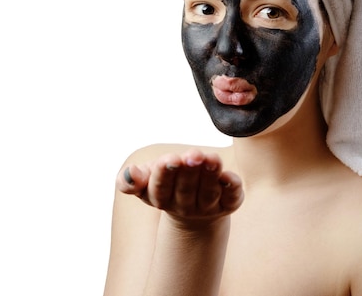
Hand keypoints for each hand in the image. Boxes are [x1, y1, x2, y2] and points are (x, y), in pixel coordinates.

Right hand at [117, 149, 243, 224]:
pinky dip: (231, 188)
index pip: (160, 188)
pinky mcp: (229, 204)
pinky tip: (229, 176)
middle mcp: (184, 206)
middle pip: (186, 189)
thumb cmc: (166, 183)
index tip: (170, 159)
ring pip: (208, 192)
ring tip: (212, 158)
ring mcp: (208, 207)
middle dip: (189, 171)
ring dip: (210, 175)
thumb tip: (130, 172)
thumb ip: (130, 180)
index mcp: (160, 198)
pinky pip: (231, 197)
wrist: (193, 207)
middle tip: (193, 154)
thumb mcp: (145, 180)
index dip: (165, 174)